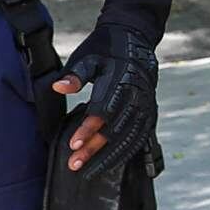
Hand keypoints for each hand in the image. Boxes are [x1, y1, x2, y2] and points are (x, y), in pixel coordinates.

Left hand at [50, 21, 159, 173]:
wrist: (136, 38)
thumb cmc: (107, 48)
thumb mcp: (88, 56)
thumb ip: (75, 75)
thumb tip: (59, 87)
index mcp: (122, 80)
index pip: (105, 110)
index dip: (88, 129)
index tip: (72, 144)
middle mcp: (139, 95)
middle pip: (117, 129)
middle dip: (95, 149)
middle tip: (74, 165)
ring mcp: (147, 105)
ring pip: (130, 137)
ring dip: (109, 156)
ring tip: (89, 172)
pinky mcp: (150, 112)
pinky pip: (140, 137)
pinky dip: (126, 152)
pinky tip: (111, 163)